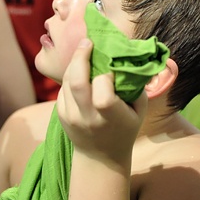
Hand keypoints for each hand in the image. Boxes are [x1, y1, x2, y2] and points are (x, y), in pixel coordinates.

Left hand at [57, 39, 146, 167]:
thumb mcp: (139, 111)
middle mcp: (86, 117)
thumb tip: (134, 58)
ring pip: (67, 81)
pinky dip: (70, 75)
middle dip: (80, 56)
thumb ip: (137, 86)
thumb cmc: (125, 130)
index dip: (105, 77)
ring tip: (83, 52)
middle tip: (87, 42)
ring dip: (74, 63)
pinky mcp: (60, 114)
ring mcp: (70, 116)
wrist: (100, 157)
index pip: (103, 94)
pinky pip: (62, 88)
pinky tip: (78, 70)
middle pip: (77, 82)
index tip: (110, 69)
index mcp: (109, 117)